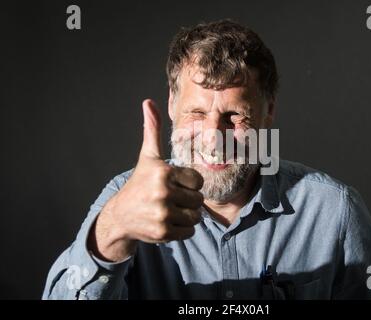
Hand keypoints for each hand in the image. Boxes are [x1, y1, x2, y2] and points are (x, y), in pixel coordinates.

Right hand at [88, 99, 203, 261]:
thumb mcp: (147, 156)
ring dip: (187, 215)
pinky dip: (182, 229)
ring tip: (170, 210)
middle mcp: (162, 192)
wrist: (121, 215)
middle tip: (171, 199)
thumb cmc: (139, 183)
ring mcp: (162, 214)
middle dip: (188, 200)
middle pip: (199, 199)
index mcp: (163, 172)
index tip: (174, 183)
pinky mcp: (162, 233)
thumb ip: (153, 130)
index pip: (198, 180)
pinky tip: (167, 222)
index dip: (189, 183)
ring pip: (196, 217)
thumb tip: (148, 102)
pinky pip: (189, 232)